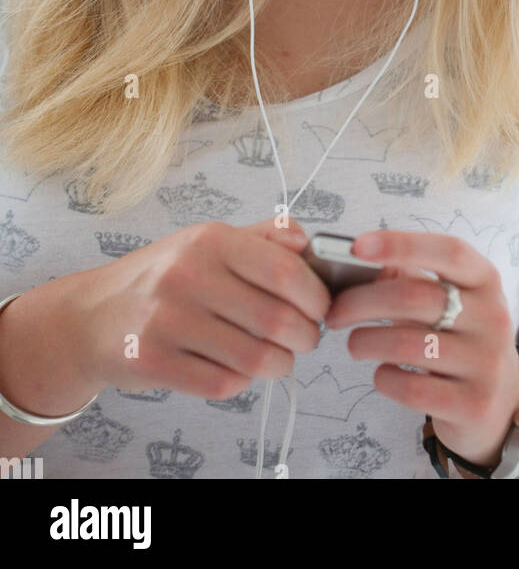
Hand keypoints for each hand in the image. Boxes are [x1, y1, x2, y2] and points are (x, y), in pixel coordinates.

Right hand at [77, 217, 331, 399]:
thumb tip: (307, 242)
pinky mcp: (153, 363)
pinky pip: (223, 384)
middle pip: (277, 320)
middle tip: (306, 338)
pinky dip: (242, 381)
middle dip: (305, 336)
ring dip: (280, 364)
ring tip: (278, 357)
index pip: (285, 271)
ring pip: (256, 358)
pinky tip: (238, 367)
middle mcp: (187, 276)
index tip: (321, 308)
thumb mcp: (208, 241)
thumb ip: (263, 237)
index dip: (316, 296)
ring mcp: (167, 321)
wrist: (93, 315)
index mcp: (210, 240)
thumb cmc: (163, 277)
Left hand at [323, 230, 518, 469]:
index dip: (401, 244)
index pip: (448, 251)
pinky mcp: (474, 404)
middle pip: (414, 297)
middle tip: (334, 312)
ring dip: (365, 342)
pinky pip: (411, 389)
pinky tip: (382, 373)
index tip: (357, 246)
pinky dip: (384, 378)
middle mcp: (492, 317)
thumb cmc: (460, 338)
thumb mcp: (448, 301)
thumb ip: (410, 278)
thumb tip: (359, 261)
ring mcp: (486, 363)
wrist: (501, 403)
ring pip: (405, 344)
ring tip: (354, 344)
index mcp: (485, 280)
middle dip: (361, 302)